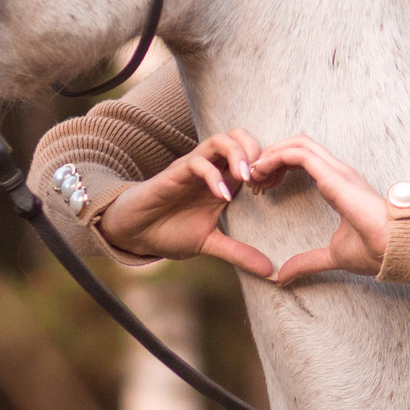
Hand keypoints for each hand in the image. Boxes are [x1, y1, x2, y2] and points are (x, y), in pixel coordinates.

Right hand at [91, 130, 275, 279]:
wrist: (133, 233)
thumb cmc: (170, 232)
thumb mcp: (210, 244)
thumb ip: (239, 253)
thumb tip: (272, 273)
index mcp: (224, 180)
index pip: (253, 155)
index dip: (269, 165)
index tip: (275, 188)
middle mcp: (211, 169)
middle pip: (240, 135)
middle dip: (259, 151)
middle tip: (264, 180)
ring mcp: (193, 168)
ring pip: (221, 139)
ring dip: (239, 155)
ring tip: (249, 180)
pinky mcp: (175, 173)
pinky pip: (198, 162)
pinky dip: (214, 176)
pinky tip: (222, 197)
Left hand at [245, 136, 390, 284]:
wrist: (394, 249)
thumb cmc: (376, 250)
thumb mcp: (332, 256)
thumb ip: (307, 262)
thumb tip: (282, 277)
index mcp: (338, 184)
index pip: (304, 160)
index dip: (279, 168)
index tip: (262, 189)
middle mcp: (338, 172)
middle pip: (298, 145)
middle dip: (271, 157)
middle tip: (252, 179)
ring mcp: (337, 170)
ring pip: (297, 144)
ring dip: (270, 154)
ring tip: (253, 174)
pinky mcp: (334, 175)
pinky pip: (299, 154)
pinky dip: (276, 157)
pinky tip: (261, 172)